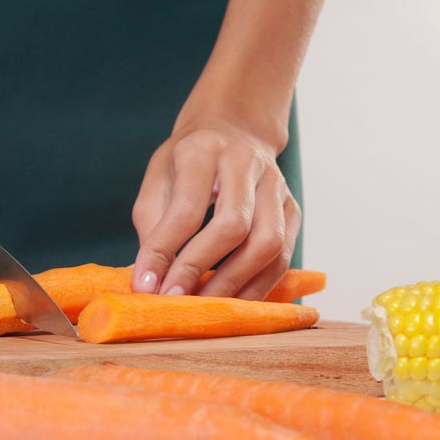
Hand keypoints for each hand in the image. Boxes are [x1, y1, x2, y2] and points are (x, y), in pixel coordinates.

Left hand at [131, 113, 300, 299]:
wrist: (233, 129)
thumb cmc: (186, 162)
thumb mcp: (158, 181)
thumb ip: (152, 228)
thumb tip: (148, 282)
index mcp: (203, 150)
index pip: (186, 209)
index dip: (165, 251)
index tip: (145, 285)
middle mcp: (246, 164)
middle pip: (233, 226)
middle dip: (200, 270)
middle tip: (174, 301)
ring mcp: (277, 185)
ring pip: (268, 244)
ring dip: (234, 284)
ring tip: (205, 309)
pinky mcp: (293, 208)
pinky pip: (284, 255)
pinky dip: (258, 285)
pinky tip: (233, 302)